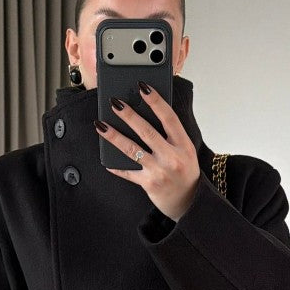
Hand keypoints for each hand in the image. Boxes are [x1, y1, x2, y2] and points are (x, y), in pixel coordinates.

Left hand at [95, 82, 200, 221]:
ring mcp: (159, 171)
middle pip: (147, 132)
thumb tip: (149, 111)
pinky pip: (128, 173)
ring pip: (132, 150)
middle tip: (115, 103)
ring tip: (100, 125)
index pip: (169, 118)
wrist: (189, 201)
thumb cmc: (185, 171)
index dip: (156, 101)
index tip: (143, 87)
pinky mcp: (148, 184)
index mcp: (183, 145)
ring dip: (114, 136)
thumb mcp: (186, 150)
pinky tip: (105, 160)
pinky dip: (116, 166)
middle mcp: (172, 157)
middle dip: (129, 115)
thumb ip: (172, 134)